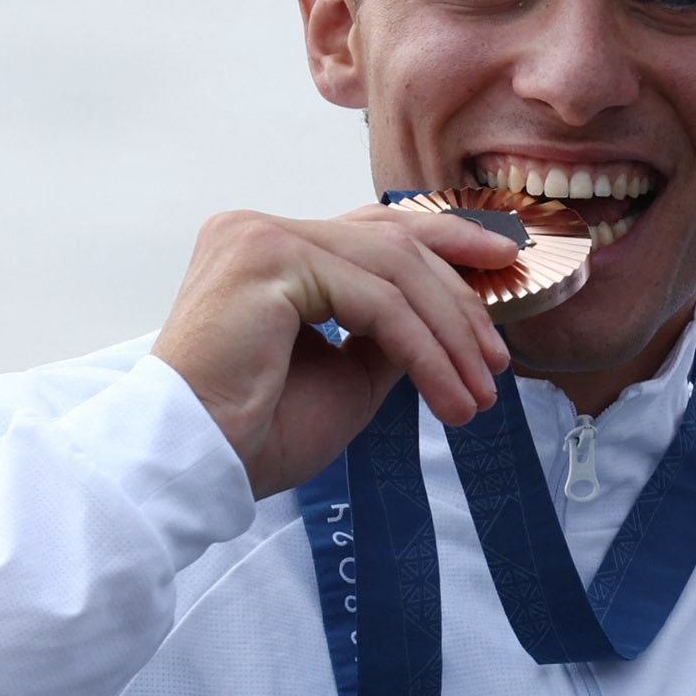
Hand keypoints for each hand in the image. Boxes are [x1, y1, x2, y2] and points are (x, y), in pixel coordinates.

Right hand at [150, 207, 518, 498]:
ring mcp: (259, 237)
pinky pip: (376, 303)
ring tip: (480, 392)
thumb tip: (452, 315)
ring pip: (395, 271)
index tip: (502, 266)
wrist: (192, 466)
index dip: (447, 241)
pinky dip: (425, 351)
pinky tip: (450, 394)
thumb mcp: (349, 373)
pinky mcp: (268, 261)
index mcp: (269, 249)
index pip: (375, 229)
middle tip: (498, 360)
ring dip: (451, 336)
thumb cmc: (256, 432)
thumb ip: (392, 333)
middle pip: (394, 243)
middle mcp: (258, 229)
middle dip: (460, 301)